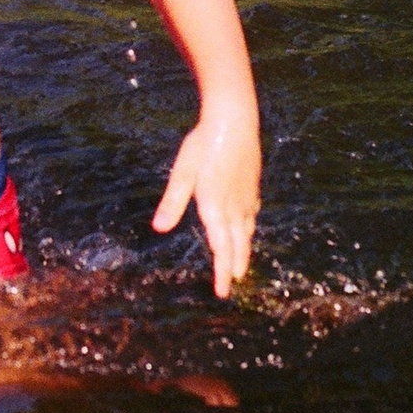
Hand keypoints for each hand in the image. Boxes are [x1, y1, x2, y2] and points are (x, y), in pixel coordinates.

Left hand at [151, 110, 260, 298]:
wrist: (234, 121)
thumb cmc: (204, 145)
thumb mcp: (182, 172)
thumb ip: (173, 201)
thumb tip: (159, 228)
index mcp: (215, 207)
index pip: (220, 248)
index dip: (221, 271)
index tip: (223, 291)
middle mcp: (234, 206)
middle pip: (237, 243)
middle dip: (235, 265)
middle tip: (233, 283)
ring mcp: (246, 195)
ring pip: (247, 230)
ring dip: (244, 248)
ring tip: (241, 262)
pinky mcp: (253, 183)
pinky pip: (252, 213)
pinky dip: (249, 226)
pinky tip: (249, 223)